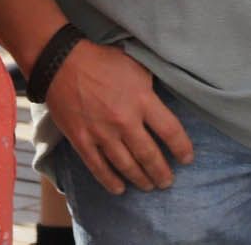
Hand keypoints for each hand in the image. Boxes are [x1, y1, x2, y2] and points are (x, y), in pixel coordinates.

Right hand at [45, 41, 193, 192]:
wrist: (64, 65)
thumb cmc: (104, 62)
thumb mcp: (139, 69)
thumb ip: (152, 90)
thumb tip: (164, 105)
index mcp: (143, 100)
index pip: (170, 130)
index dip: (182, 147)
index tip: (187, 158)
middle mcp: (125, 121)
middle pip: (148, 154)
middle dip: (161, 172)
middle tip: (167, 182)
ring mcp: (101, 133)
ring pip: (125, 164)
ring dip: (139, 179)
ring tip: (149, 186)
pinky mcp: (81, 140)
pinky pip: (97, 166)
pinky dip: (109, 180)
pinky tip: (119, 189)